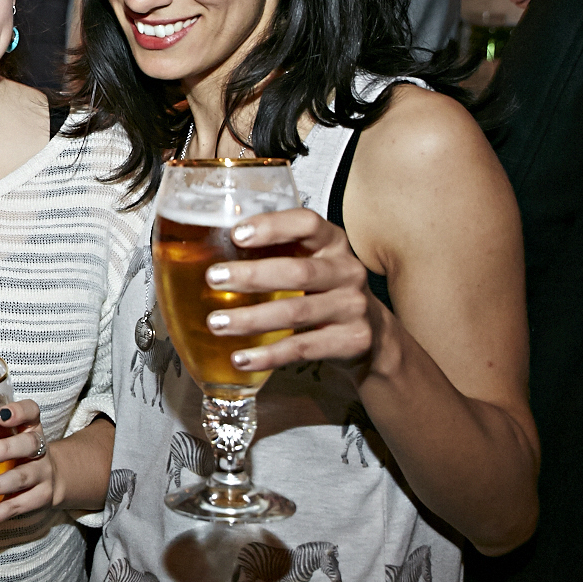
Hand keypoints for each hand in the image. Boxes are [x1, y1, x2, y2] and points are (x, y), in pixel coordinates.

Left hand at [0, 400, 54, 533]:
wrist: (55, 477)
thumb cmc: (21, 451)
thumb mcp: (14, 434)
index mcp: (31, 427)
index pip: (32, 412)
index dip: (19, 412)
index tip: (0, 415)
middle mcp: (40, 450)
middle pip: (28, 445)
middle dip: (4, 449)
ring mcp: (42, 475)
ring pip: (21, 479)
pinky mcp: (38, 499)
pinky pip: (15, 508)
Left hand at [202, 208, 382, 377]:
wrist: (373, 336)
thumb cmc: (325, 291)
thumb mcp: (311, 262)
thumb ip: (276, 253)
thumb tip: (209, 250)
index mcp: (333, 243)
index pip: (306, 223)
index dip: (272, 226)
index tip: (236, 234)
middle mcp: (347, 271)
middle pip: (297, 271)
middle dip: (251, 275)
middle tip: (213, 279)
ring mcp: (353, 307)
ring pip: (296, 312)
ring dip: (250, 319)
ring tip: (216, 323)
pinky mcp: (351, 341)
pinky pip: (302, 347)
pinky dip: (268, 355)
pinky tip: (241, 358)